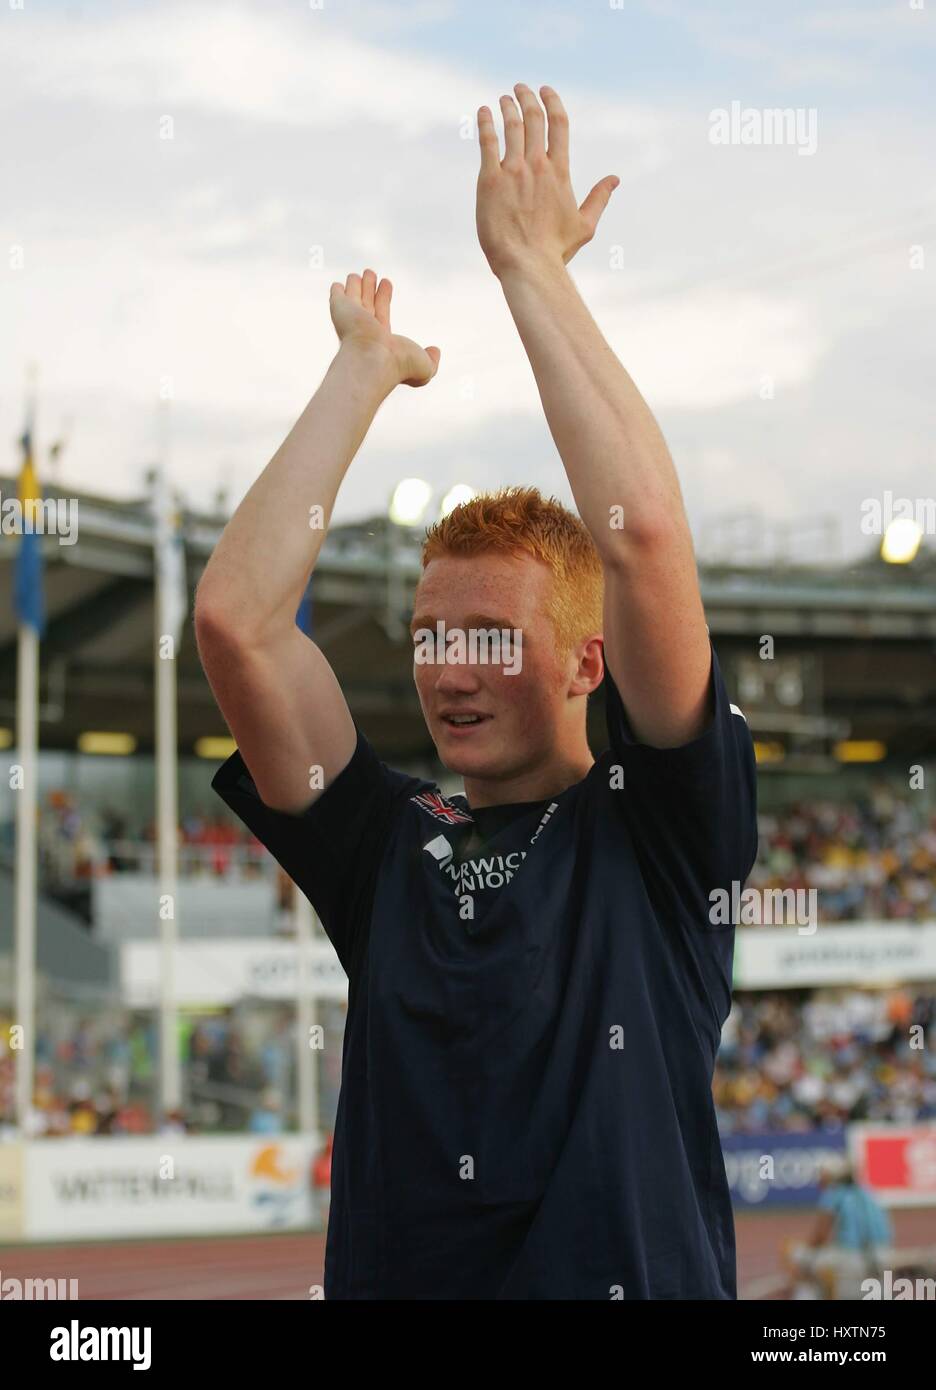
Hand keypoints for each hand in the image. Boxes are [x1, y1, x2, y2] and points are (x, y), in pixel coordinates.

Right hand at [330, 270, 439, 387]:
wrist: (374, 360)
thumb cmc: (400, 365)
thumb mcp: (425, 366)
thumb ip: (432, 360)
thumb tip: (435, 351)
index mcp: (380, 340)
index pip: (381, 315)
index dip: (383, 298)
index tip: (386, 284)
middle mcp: (364, 330)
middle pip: (367, 304)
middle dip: (370, 289)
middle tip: (372, 273)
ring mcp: (351, 320)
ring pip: (354, 298)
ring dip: (358, 285)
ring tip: (365, 272)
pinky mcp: (340, 310)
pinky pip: (338, 297)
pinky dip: (338, 291)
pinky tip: (338, 285)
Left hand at [476, 83, 618, 278]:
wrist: (528, 265)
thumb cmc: (555, 250)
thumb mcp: (585, 225)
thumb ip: (599, 198)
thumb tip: (615, 179)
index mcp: (560, 172)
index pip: (559, 124)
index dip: (552, 102)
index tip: (545, 90)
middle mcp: (537, 166)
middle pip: (534, 118)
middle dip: (527, 98)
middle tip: (520, 88)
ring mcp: (513, 171)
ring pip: (511, 126)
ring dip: (507, 107)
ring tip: (503, 99)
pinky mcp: (490, 181)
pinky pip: (487, 143)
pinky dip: (485, 123)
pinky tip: (483, 112)